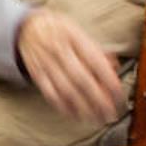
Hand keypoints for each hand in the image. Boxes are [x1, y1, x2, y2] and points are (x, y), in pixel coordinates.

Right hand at [16, 7, 124, 124]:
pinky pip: (50, 93)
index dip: (109, 81)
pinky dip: (63, 107)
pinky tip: (75, 115)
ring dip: (83, 108)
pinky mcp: (36, 74)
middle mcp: (59, 51)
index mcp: (74, 38)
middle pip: (82, 80)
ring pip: (66, 90)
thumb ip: (96, 49)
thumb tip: (115, 66)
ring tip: (96, 119)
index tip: (119, 95)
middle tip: (111, 114)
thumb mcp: (79, 31)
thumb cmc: (58, 30)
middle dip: (99, 100)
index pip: (95, 62)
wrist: (26, 27)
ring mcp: (46, 63)